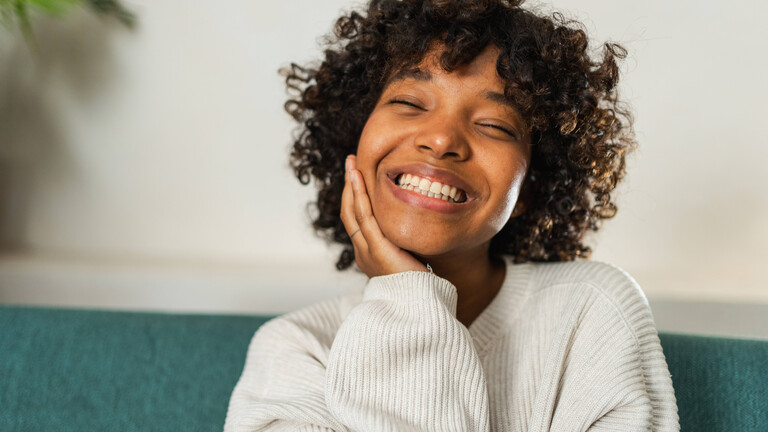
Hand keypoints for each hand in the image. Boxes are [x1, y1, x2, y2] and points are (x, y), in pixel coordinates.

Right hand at [341, 155, 428, 276]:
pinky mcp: (377, 249)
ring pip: (353, 211)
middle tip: (351, 162)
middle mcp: (363, 252)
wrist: (420, 305)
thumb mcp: (410, 258)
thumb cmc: (421, 286)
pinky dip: (359, 195)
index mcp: (369, 255)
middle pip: (349, 213)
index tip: (358, 176)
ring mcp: (367, 251)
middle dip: (349, 186)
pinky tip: (359, 178)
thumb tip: (416, 227)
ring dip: (352, 184)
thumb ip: (406, 243)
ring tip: (352, 163)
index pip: (356, 220)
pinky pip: (364, 217)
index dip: (355, 197)